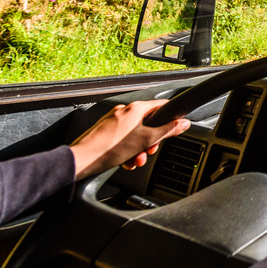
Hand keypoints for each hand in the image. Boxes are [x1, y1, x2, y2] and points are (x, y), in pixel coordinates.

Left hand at [69, 100, 190, 180]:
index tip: (174, 128)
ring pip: (135, 133)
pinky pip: (123, 139)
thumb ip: (168, 130)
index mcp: (136, 108)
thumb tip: (184, 123)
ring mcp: (113, 121)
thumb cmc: (110, 148)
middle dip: (151, 141)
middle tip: (149, 151)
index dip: (171, 118)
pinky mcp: (105, 131)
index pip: (162, 106)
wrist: (82, 159)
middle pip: (149, 123)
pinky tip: (125, 161)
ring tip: (135, 160)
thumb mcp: (146, 140)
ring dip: (139, 148)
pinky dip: (127, 150)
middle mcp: (124, 111)